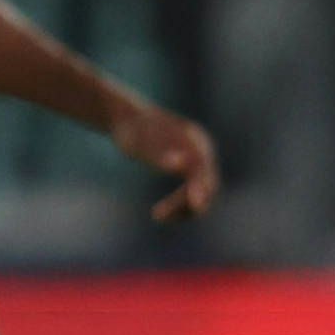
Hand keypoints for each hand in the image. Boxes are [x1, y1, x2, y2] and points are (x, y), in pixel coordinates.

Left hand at [111, 102, 219, 220]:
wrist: (127, 117)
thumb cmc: (132, 129)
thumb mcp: (141, 142)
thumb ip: (160, 154)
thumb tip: (179, 166)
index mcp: (194, 140)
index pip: (204, 168)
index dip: (201, 188)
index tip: (196, 207)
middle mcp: (201, 149)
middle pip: (206, 184)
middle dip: (186, 203)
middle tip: (158, 216)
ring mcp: (196, 158)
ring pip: (200, 191)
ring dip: (182, 208)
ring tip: (157, 216)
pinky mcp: (188, 167)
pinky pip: (191, 191)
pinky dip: (178, 204)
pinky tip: (160, 213)